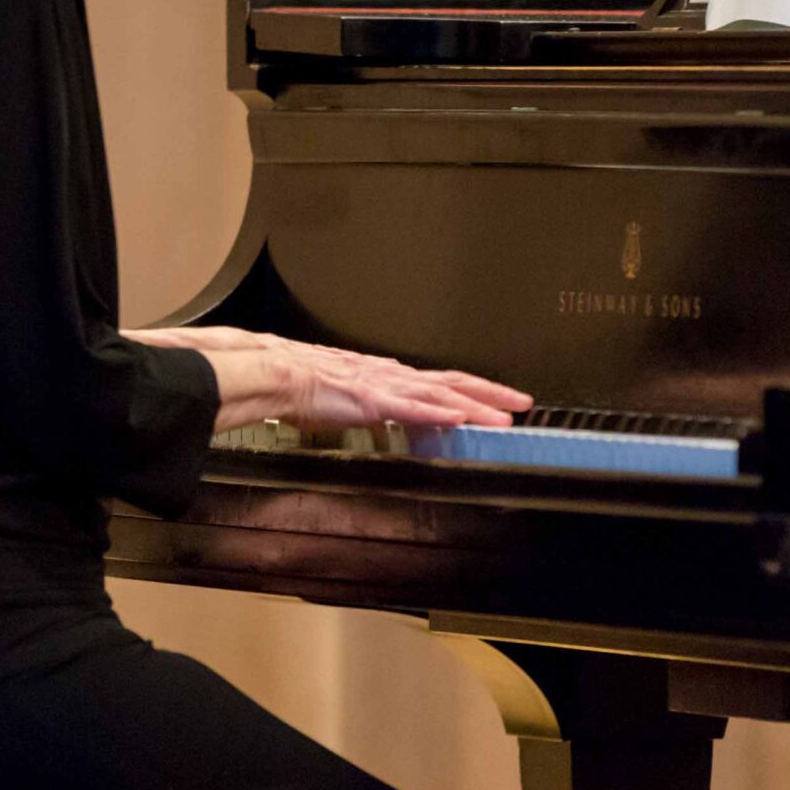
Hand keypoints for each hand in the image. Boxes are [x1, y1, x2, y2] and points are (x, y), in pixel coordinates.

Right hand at [128, 326, 529, 433]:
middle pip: (449, 381)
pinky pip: (413, 407)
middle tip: (523, 402)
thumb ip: (350, 405)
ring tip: (507, 415)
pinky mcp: (371, 397)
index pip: (432, 381)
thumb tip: (360, 415)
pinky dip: (440, 412)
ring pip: (441, 392)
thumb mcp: (331, 397)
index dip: (467, 389)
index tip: (494, 398)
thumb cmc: (291, 383)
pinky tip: (463, 419)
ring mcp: (382, 384)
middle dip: (488, 391)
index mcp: (379, 375)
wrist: (266, 371)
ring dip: (477, 403)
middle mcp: (387, 374)